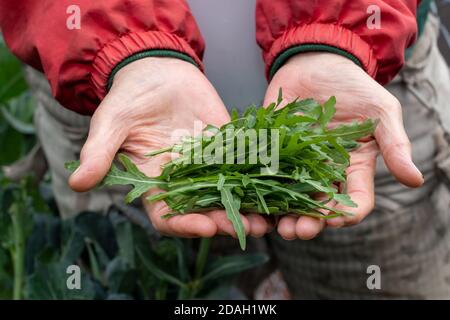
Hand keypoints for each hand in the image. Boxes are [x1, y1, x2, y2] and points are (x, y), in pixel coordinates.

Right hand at [69, 57, 271, 238]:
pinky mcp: (226, 145)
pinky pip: (244, 163)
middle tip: (248, 228)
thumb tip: (77, 183)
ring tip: (270, 217)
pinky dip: (259, 174)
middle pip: (205, 210)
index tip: (206, 228)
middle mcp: (183, 180)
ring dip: (248, 205)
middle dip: (226, 221)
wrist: (156, 71)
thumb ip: (100, 153)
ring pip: (229, 192)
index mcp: (154, 182)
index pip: (168, 215)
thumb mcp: (112, 123)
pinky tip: (278, 181)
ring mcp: (207, 164)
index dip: (185, 225)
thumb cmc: (129, 98)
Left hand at [264, 52, 423, 239]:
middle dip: (310, 222)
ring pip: (291, 197)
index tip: (335, 219)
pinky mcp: (272, 152)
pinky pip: (265, 173)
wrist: (315, 62)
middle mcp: (324, 171)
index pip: (354, 201)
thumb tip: (415, 180)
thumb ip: (394, 145)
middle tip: (298, 232)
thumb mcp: (380, 112)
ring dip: (284, 215)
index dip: (346, 214)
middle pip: (319, 206)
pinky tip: (251, 199)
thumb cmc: (352, 86)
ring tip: (276, 226)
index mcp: (353, 167)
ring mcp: (296, 163)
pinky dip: (259, 188)